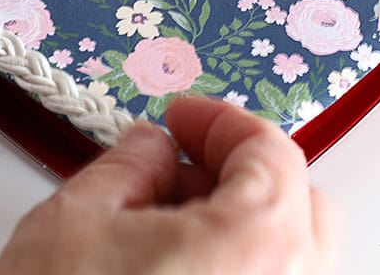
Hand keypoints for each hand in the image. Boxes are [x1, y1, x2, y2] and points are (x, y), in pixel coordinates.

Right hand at [0, 97, 336, 273]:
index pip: (270, 152)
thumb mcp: (76, 217)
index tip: (184, 119)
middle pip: (302, 207)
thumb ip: (130, 163)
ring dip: (241, 229)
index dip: (220, 123)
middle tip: (182, 165)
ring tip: (167, 226)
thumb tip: (152, 150)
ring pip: (293, 263)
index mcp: (260, 245)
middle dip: (242, 175)